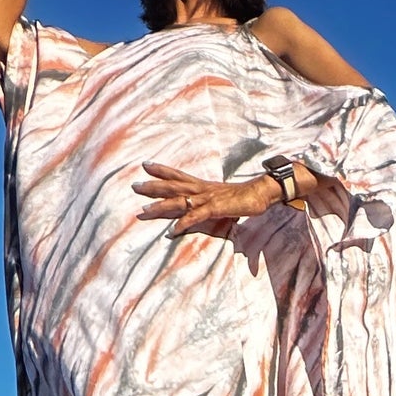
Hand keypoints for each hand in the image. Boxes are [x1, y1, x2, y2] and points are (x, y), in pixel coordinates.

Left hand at [134, 162, 280, 238]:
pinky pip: (194, 216)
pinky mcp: (214, 208)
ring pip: (178, 200)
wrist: (260, 193)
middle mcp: (201, 189)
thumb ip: (213, 206)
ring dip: (160, 205)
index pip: (178, 175)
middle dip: (153, 186)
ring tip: (144, 210)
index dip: (162, 170)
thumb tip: (208, 210)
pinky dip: (183, 223)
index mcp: (203, 185)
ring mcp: (206, 198)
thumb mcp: (224, 200)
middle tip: (134, 185)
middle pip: (172, 185)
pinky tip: (172, 231)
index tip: (146, 165)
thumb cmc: (245, 197)